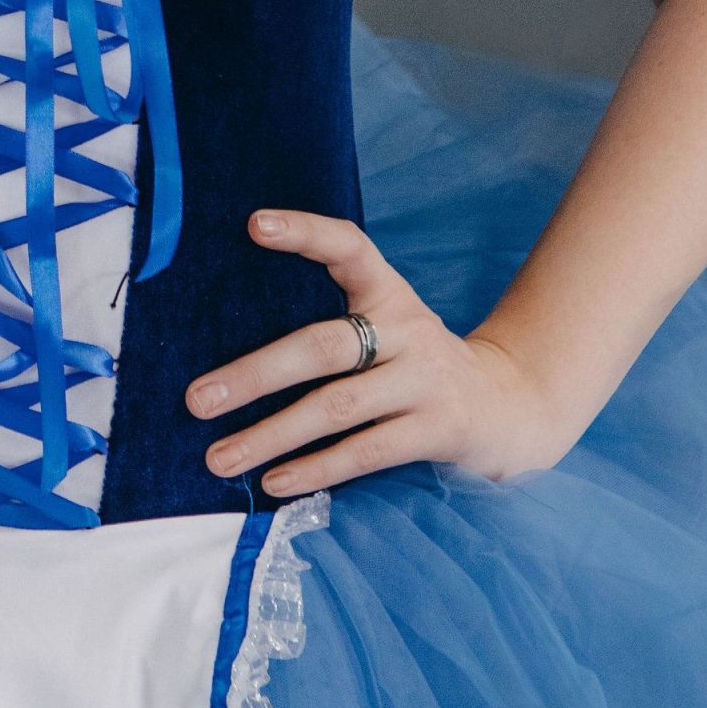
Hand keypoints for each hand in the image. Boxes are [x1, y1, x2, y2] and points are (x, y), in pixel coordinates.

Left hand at [184, 210, 579, 493]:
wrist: (510, 406)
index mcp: (389, 293)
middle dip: (254, 375)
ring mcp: (425, 380)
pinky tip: (274, 482)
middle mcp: (408, 330)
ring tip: (219, 458)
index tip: (254, 225)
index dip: (306, 232)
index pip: (348, 247)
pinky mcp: (438, 430)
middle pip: (322, 346)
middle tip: (196, 399)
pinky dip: (316, 468)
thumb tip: (229, 361)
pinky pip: (366, 451)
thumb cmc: (416, 366)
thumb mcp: (386, 328)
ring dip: (271, 435)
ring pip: (336, 407)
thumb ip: (330, 328)